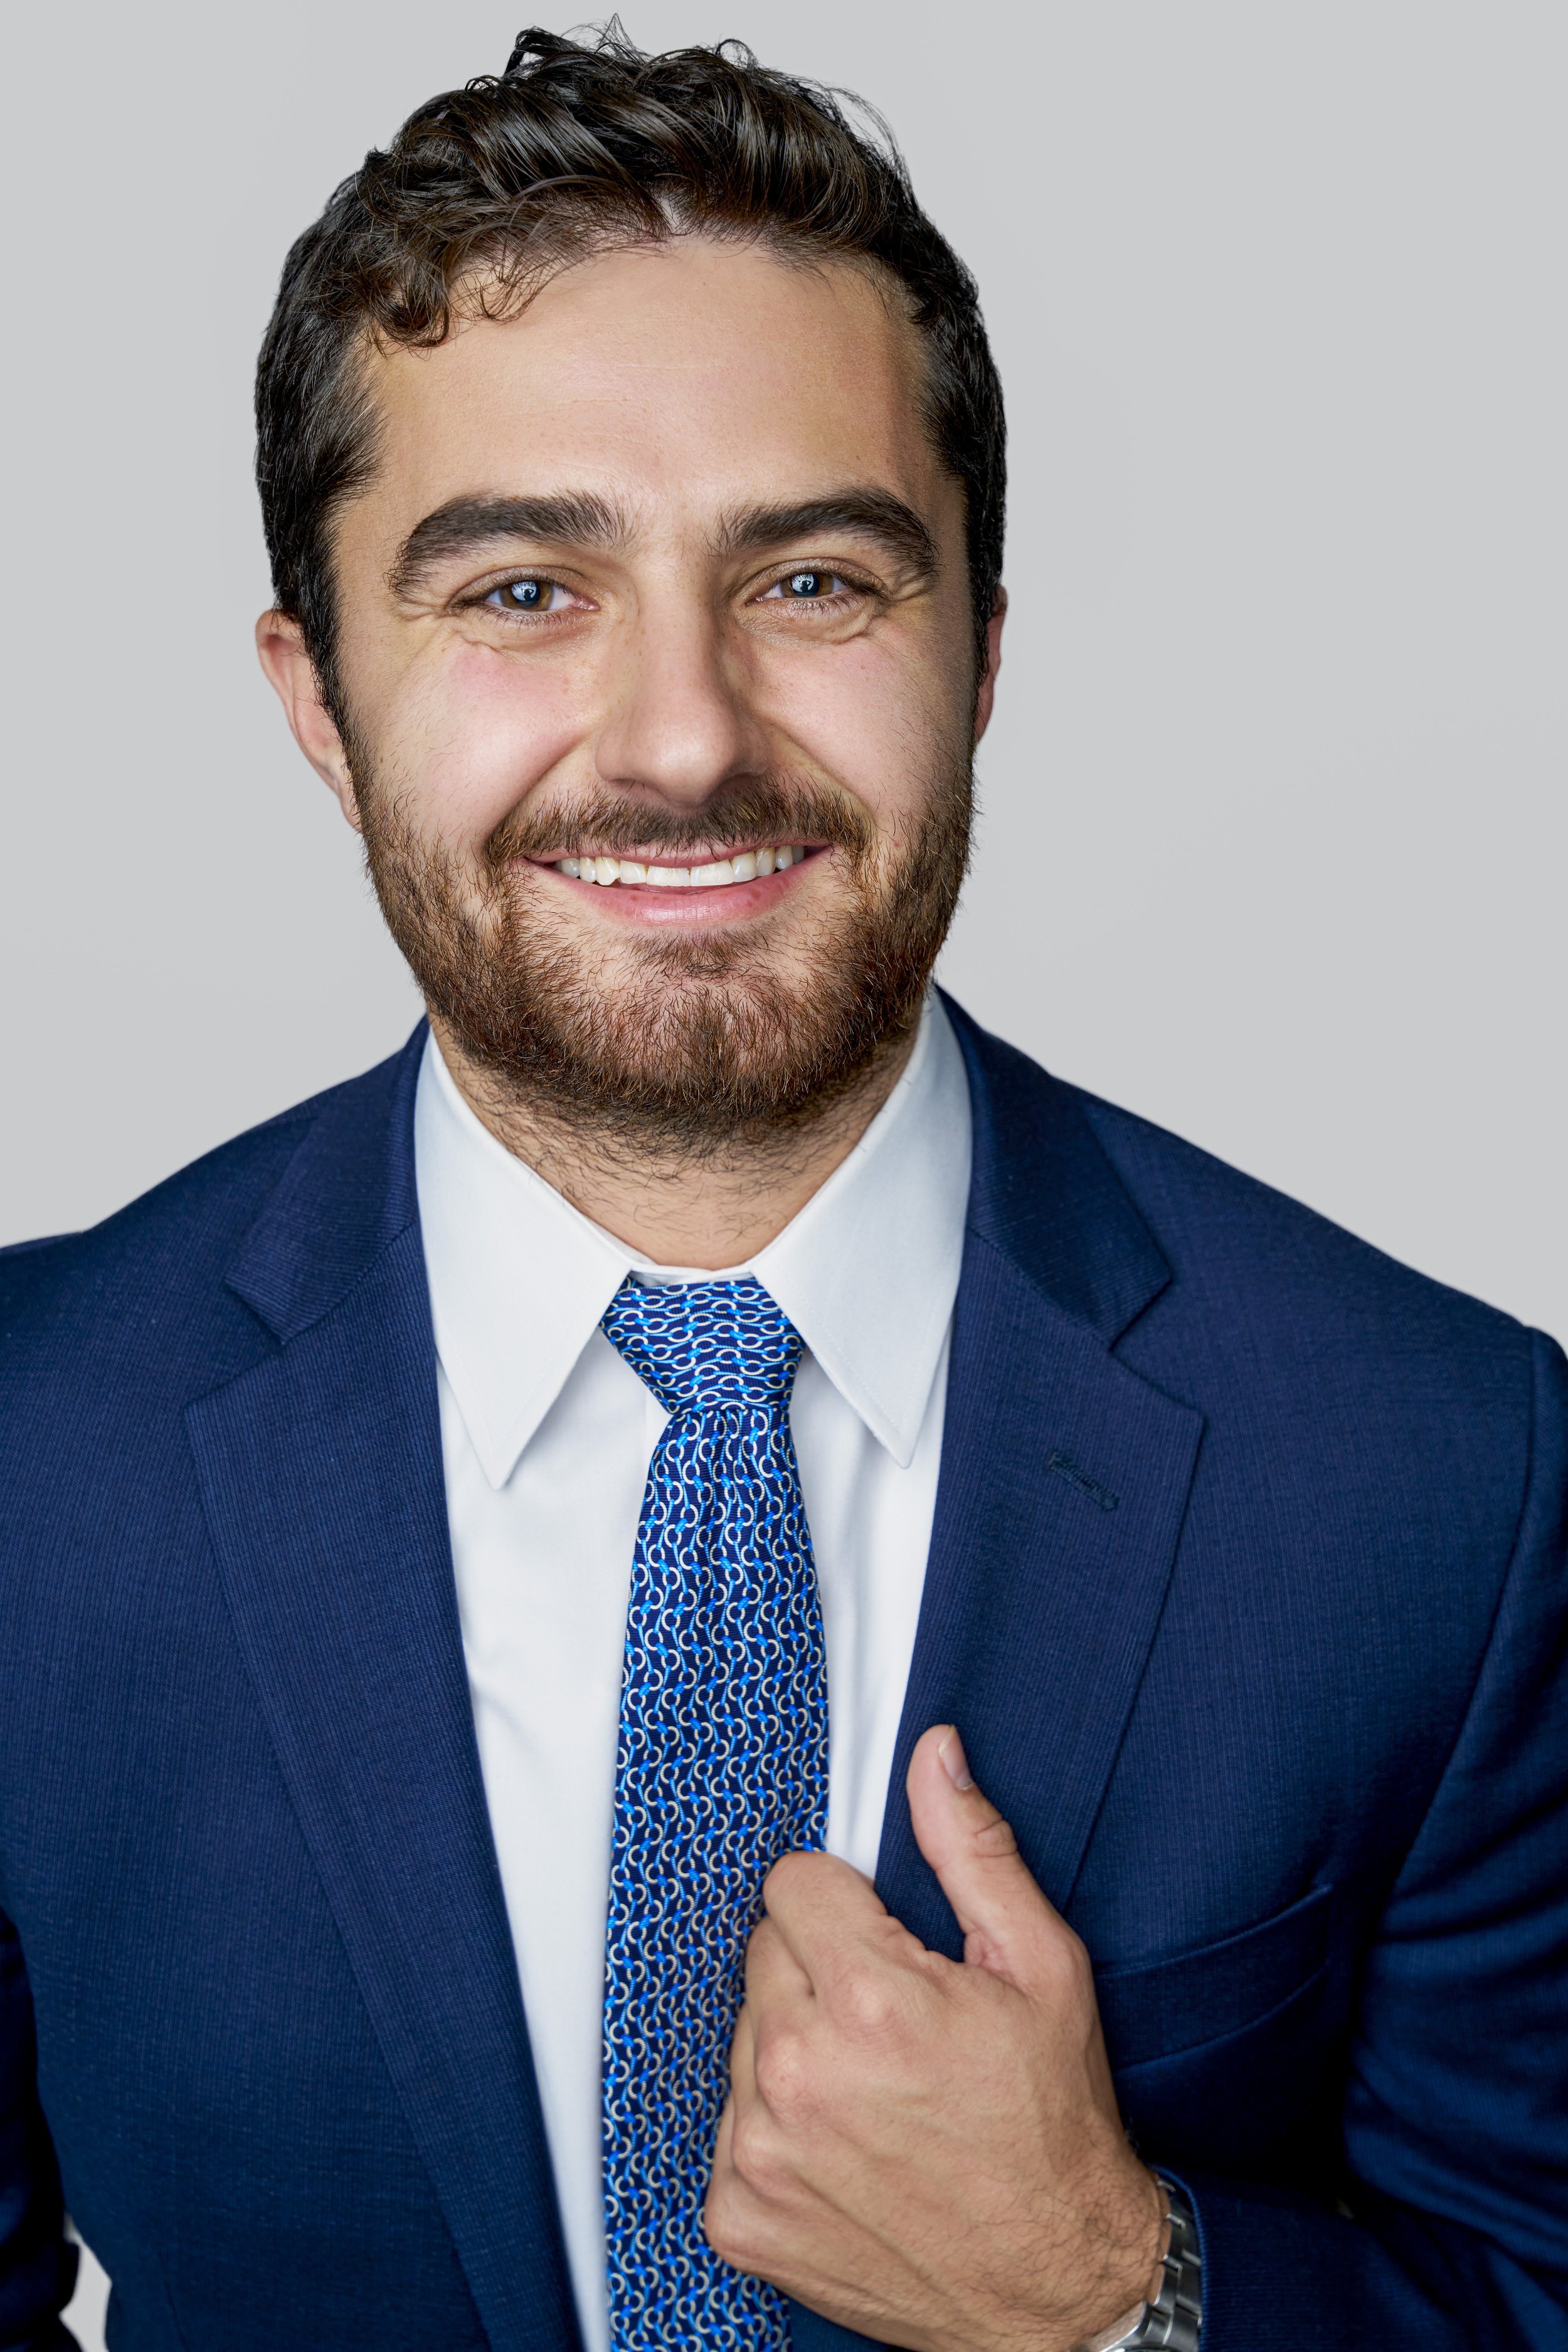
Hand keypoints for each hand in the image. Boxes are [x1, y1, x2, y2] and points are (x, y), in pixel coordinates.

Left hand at [704, 1723, 1166, 2351]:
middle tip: (891, 2025)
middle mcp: (797, 2074)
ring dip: (794, 2048)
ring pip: (742, 2035)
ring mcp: (759, 2152)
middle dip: (820, 1972)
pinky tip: (844, 2146)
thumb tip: (933, 1755)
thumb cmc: (1054, 2124)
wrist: (1059, 2285)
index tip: (887, 1947)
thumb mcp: (1042, 1967)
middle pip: (763, 1953)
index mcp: (870, 2000)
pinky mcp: (739, 2215)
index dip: (847, 1905)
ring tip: (873, 2089)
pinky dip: (776, 2129)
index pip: (793, 1883)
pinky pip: (727, 2124)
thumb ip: (973, 1850)